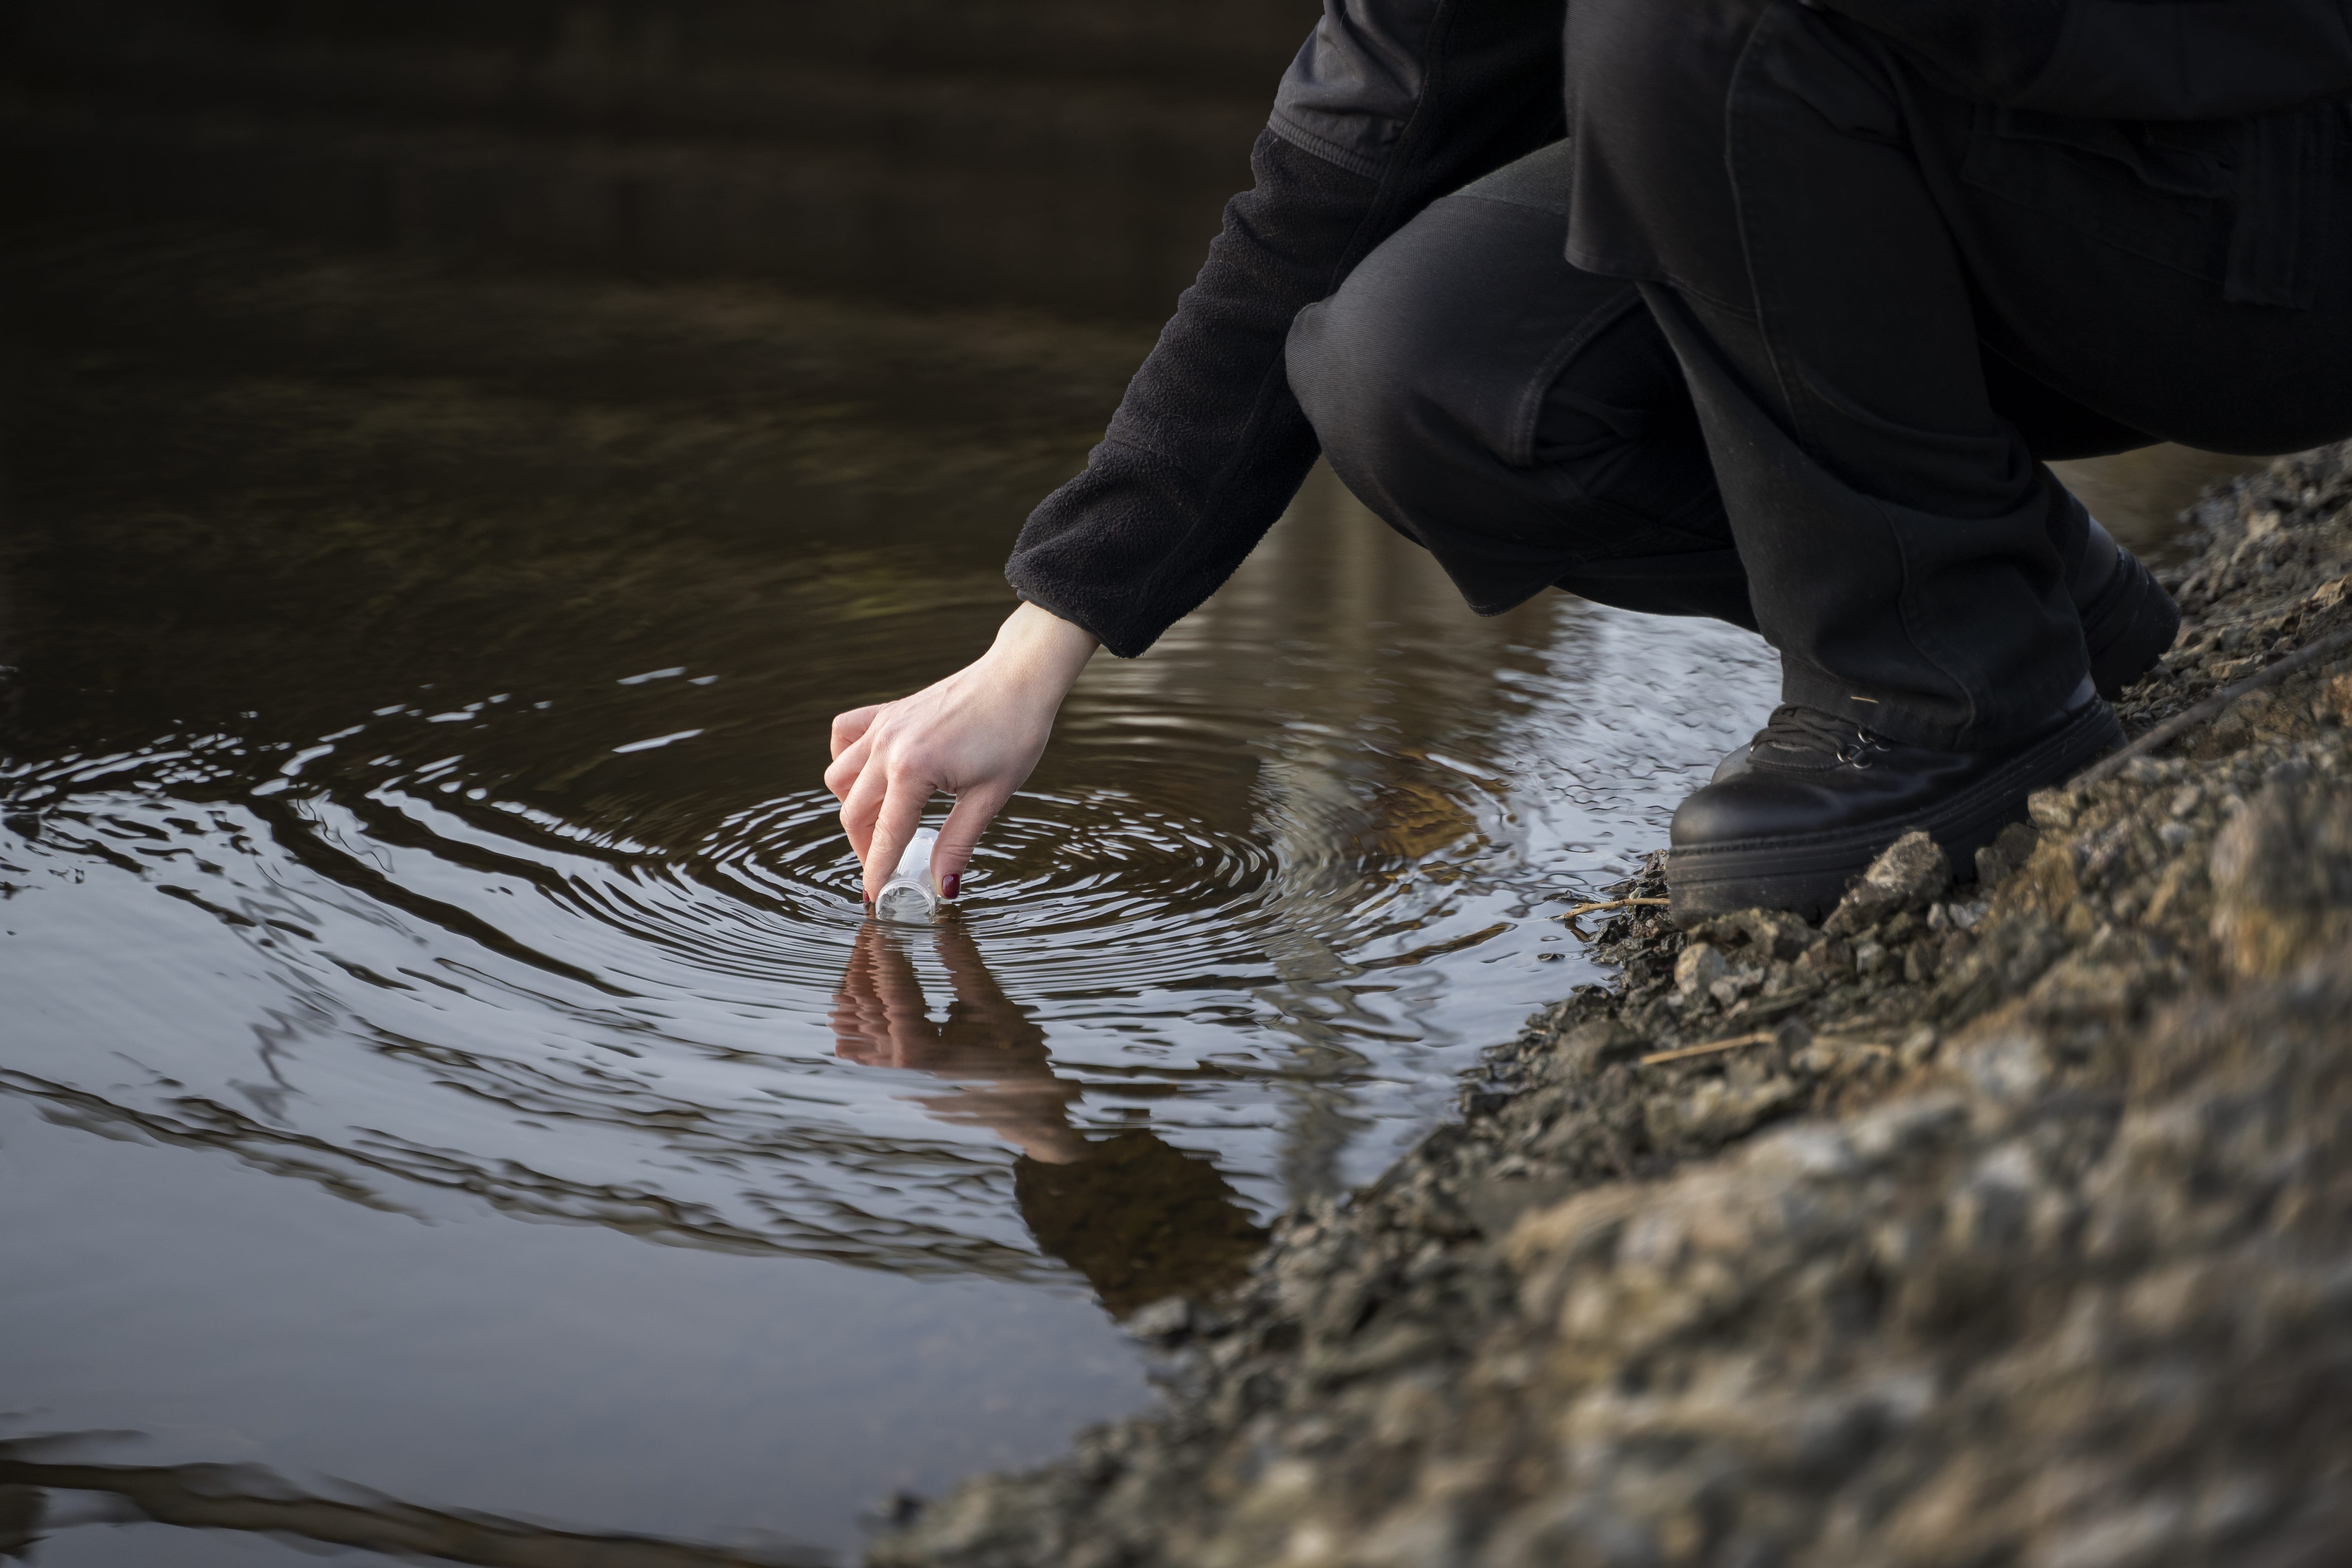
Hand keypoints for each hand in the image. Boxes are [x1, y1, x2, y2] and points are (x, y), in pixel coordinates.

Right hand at [825, 601, 1096, 900]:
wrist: (1020, 677)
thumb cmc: (1014, 733)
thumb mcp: (990, 796)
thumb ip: (958, 843)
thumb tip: (943, 887)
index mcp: (912, 770)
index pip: (885, 836)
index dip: (877, 872)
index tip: (874, 900)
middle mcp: (887, 746)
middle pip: (854, 811)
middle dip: (865, 847)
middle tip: (887, 868)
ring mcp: (884, 725)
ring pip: (840, 777)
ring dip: (853, 807)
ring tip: (881, 826)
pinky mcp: (888, 711)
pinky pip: (845, 735)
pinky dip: (846, 758)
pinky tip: (869, 774)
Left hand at [829, 920, 1084, 1162]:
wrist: (1026, 1107)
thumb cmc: (1016, 1057)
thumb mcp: (991, 1002)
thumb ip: (961, 959)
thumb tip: (945, 916)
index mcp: (925, 1053)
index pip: (894, 993)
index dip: (885, 953)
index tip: (881, 923)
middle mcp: (900, 1069)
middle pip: (865, 1007)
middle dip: (867, 963)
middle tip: (874, 930)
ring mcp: (893, 1077)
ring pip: (852, 1025)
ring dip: (858, 987)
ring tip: (870, 954)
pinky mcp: (894, 1080)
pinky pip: (856, 1047)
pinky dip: (856, 1016)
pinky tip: (868, 991)